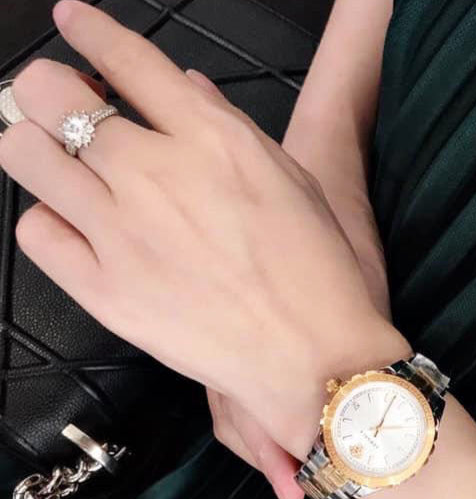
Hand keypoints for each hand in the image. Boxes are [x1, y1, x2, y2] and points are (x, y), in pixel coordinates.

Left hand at [0, 1, 410, 498]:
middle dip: (50, 89)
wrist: (311, 359)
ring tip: (62, 166)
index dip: (89, 30)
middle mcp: (156, 175)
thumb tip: (184, 86)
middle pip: (52, 95)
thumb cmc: (317, 273)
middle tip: (65, 107)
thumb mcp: (294, 182)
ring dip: (35, 146)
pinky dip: (49, 221)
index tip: (73, 22)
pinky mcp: (104, 291)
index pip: (126, 58)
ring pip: (25, 156)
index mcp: (212, 140)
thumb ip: (231, 126)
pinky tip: (78, 229)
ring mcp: (122, 234)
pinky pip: (35, 234)